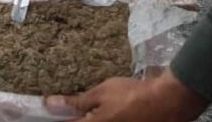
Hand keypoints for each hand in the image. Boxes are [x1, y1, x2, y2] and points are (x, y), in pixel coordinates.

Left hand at [44, 71, 208, 121]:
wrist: (167, 103)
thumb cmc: (131, 95)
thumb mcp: (101, 94)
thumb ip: (75, 102)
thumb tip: (48, 104)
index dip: (56, 118)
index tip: (44, 113)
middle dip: (74, 118)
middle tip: (70, 108)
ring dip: (88, 116)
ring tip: (96, 107)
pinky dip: (101, 117)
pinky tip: (104, 111)